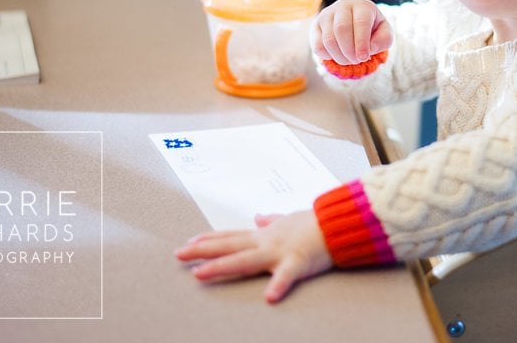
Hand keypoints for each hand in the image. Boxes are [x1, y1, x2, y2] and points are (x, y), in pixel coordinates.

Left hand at [175, 210, 331, 302]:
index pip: (231, 236)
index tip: (189, 241)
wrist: (338, 223)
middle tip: (178, 254)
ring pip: (245, 260)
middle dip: (202, 250)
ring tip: (199, 274)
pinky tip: (269, 298)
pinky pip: (287, 275)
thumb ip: (272, 220)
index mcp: (265, 234)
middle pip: (229, 247)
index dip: (209, 239)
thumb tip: (259, 217)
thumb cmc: (314, 222)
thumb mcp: (289, 219)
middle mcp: (266, 241)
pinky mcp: (298, 262)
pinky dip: (279, 285)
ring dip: (221, 267)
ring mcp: (280, 252)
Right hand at [310, 0, 392, 65]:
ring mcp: (326, 14)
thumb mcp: (385, 34)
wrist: (356, 26)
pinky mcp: (316, 26)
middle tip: (356, 61)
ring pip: (329, 39)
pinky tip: (337, 55)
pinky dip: (328, 56)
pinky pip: (317, 45)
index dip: (361, 43)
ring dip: (339, 56)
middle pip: (341, 29)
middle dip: (349, 51)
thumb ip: (384, 40)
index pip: (360, 22)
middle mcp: (343, 5)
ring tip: (349, 60)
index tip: (363, 58)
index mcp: (362, 5)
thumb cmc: (373, 30)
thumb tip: (370, 48)